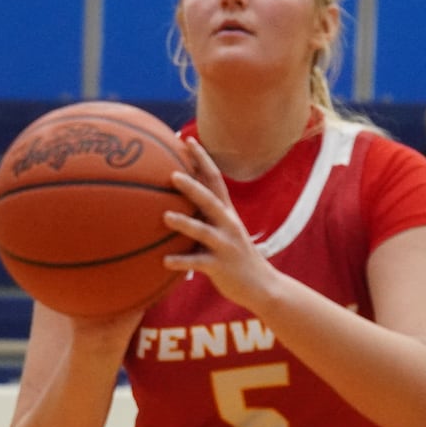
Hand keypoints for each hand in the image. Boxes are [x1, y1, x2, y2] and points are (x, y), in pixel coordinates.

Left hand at [161, 137, 277, 311]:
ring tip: (164, 216)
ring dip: (184, 223)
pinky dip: (181, 261)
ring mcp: (225, 245)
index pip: (214, 178)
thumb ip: (201, 216)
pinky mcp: (220, 266)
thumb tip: (170, 202)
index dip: (202, 159)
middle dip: (192, 186)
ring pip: (203, 231)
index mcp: (226, 211)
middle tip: (171, 174)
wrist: (261, 286)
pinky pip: (198, 263)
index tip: (186, 140)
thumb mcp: (221, 231)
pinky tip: (164, 261)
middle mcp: (227, 224)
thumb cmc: (232, 256)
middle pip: (209, 200)